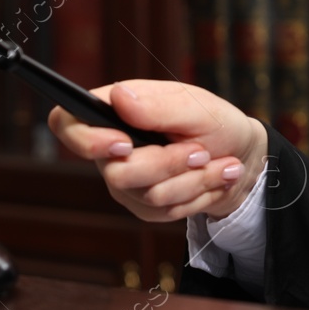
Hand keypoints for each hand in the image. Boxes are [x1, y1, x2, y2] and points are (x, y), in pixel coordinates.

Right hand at [47, 79, 267, 222]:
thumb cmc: (217, 123)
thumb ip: (159, 106)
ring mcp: (124, 180)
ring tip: (217, 163)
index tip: (125, 144)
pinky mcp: (142, 205)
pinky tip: (212, 179)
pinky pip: (163, 212)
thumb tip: (120, 97)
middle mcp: (111, 147)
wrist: (242, 157)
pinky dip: (197, 196)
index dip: (86, 140)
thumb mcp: (198, 107)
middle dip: (169, 165)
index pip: (66, 123)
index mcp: (116, 109)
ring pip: (148, 196)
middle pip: (117, 172)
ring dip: (193, 181)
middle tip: (201, 151)